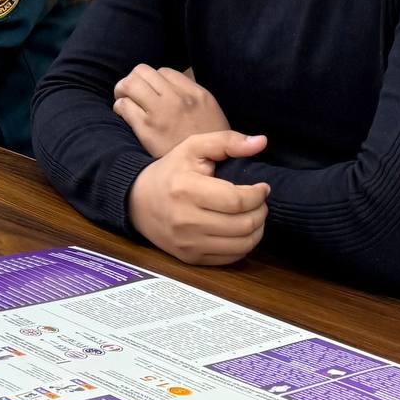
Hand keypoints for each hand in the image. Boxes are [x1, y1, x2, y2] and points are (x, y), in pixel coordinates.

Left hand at [113, 65, 229, 160]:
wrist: (210, 175)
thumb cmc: (208, 146)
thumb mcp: (211, 115)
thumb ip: (192, 98)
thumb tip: (168, 87)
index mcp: (197, 94)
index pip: (165, 71)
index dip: (154, 80)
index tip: (151, 91)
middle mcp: (178, 99)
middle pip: (143, 71)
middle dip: (134, 79)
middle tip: (131, 92)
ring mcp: (161, 113)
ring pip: (130, 83)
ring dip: (123, 90)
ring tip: (125, 100)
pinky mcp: (146, 128)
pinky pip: (124, 105)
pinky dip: (120, 106)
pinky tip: (124, 114)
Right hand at [125, 130, 270, 266]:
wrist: (136, 201)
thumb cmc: (170, 172)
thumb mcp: (193, 147)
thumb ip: (227, 141)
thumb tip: (261, 142)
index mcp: (186, 189)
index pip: (237, 200)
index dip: (258, 195)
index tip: (262, 187)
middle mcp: (186, 220)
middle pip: (243, 224)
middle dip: (261, 211)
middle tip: (260, 201)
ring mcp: (188, 243)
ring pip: (242, 245)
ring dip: (257, 229)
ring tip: (254, 215)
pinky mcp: (191, 258)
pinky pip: (231, 258)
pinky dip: (244, 245)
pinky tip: (241, 230)